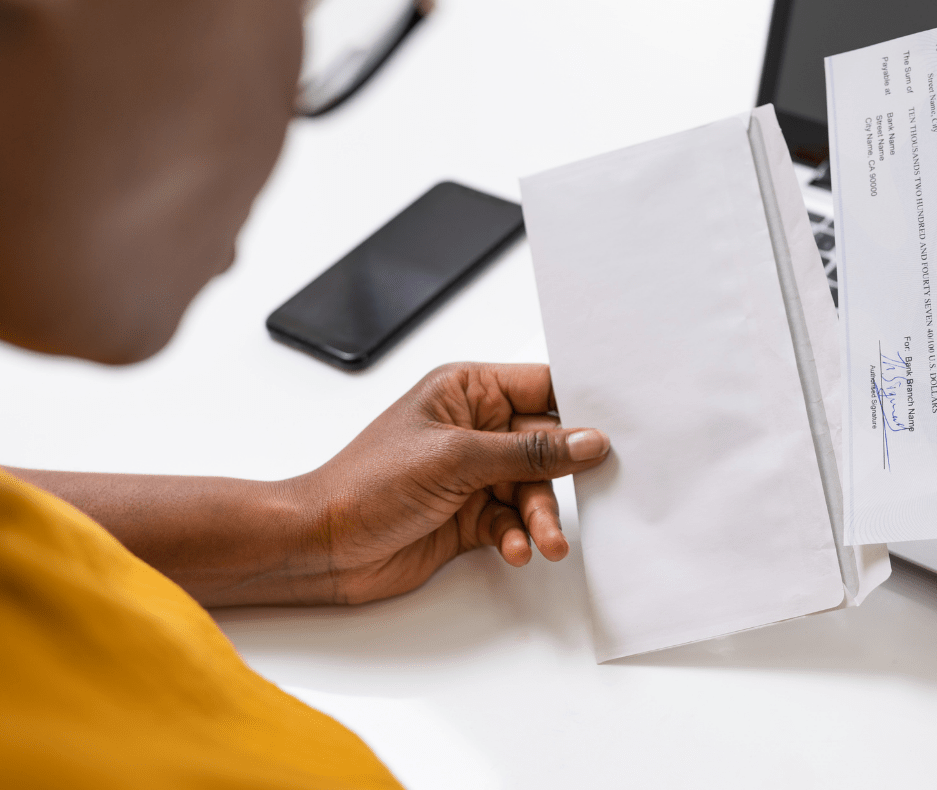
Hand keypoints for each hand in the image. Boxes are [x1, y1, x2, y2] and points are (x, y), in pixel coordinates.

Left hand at [282, 362, 609, 604]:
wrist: (321, 546)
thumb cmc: (366, 484)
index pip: (542, 388)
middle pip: (546, 446)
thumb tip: (588, 441)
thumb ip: (529, 452)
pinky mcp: (468, 515)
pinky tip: (512, 549)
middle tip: (584, 499)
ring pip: (532, 490)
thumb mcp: (456, 459)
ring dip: (540, 517)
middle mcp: (473, 428)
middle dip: (561, 477)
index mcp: (466, 390)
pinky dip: (517, 537)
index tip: (615, 430)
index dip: (580, 408)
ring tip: (544, 541)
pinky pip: (512, 522)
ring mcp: (471, 474)